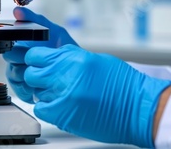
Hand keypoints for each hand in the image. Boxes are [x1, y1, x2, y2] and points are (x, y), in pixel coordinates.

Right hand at [3, 7, 76, 102]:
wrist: (79, 73)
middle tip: (32, 63)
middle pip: (9, 58)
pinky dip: (26, 90)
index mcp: (26, 43)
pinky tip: (35, 90)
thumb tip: (18, 10)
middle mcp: (21, 56)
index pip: (9, 41)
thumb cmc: (67, 50)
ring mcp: (23, 71)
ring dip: (24, 77)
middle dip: (20, 61)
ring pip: (12, 73)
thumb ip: (36, 19)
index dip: (13, 45)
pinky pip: (18, 88)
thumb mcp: (56, 32)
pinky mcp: (26, 86)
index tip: (24, 49)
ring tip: (38, 75)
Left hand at [25, 44, 170, 147]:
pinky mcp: (63, 115)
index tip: (39, 64)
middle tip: (49, 80)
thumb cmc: (123, 84)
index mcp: (72, 58)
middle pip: (31, 74)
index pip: (35, 55)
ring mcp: (62, 96)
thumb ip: (69, 57)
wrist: (139, 108)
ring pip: (35, 91)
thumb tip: (54, 57)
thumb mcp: (93, 59)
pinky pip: (41, 109)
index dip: (36, 60)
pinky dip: (47, 107)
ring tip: (62, 94)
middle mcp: (64, 75)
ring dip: (44, 92)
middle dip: (37, 76)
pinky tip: (60, 106)